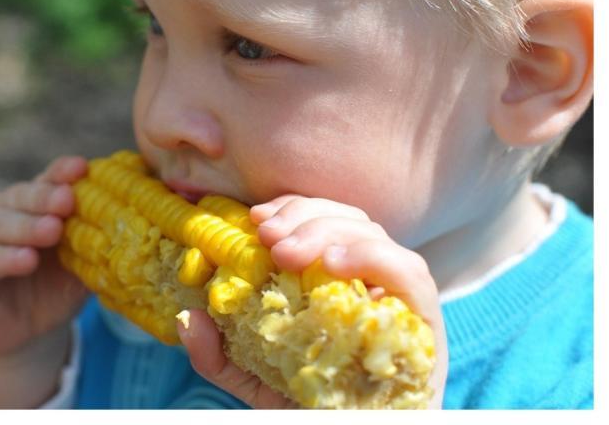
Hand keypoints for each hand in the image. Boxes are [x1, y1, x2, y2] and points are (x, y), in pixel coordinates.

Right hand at [0, 156, 90, 356]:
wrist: (25, 334)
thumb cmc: (56, 288)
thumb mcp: (80, 262)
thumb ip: (95, 240)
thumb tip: (132, 221)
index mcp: (30, 202)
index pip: (46, 180)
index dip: (62, 173)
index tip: (82, 168)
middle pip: (20, 197)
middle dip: (45, 197)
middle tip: (68, 200)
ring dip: (26, 226)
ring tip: (52, 230)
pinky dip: (2, 259)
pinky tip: (25, 260)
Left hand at [177, 194, 447, 408]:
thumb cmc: (312, 409)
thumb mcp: (256, 380)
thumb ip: (221, 355)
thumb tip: (189, 319)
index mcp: (338, 280)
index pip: (323, 219)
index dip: (292, 208)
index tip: (256, 218)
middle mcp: (372, 280)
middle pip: (347, 219)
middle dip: (304, 216)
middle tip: (267, 236)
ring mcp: (400, 298)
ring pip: (374, 234)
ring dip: (327, 230)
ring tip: (287, 252)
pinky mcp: (425, 321)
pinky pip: (410, 272)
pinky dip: (373, 256)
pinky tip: (334, 263)